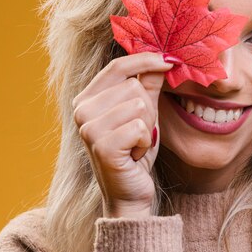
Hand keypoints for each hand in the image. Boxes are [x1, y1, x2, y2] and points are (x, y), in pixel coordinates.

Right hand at [72, 53, 173, 217]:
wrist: (129, 193)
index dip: (146, 60)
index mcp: (87, 99)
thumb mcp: (144, 114)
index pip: (118, 66)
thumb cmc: (134, 152)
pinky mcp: (102, 146)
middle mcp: (81, 111)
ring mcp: (89, 128)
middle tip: (138, 133)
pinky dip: (146, 142)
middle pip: (134, 87)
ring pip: (139, 105)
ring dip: (147, 128)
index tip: (170, 61)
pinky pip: (140, 127)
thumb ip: (148, 86)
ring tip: (135, 144)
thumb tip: (162, 58)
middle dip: (148, 111)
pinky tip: (134, 155)